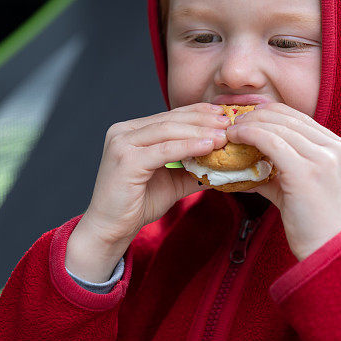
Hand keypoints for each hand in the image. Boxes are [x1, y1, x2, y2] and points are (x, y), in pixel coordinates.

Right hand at [83, 103, 230, 246]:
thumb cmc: (138, 204)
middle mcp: (123, 131)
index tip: (224, 114)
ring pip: (168, 131)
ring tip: (223, 135)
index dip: (198, 112)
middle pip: (170, 120)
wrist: (111, 228)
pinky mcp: (126, 160)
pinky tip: (208, 146)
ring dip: (200, 131)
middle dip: (203, 119)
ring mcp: (121, 144)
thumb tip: (225, 161)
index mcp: (131, 131)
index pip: (170, 116)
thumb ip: (193, 166)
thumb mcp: (172, 180)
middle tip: (229, 121)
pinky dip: (188, 146)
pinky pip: (164, 150)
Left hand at [226, 103, 340, 260]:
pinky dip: (249, 135)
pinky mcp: (307, 171)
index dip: (270, 112)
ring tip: (230, 131)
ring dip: (249, 124)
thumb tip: (245, 163)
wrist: (328, 253)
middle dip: (256, 115)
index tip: (247, 115)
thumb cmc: (313, 225)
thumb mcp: (301, 187)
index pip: (300, 118)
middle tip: (233, 120)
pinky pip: (271, 141)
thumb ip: (279, 170)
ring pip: (278, 127)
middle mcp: (337, 149)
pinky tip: (235, 138)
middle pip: (289, 118)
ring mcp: (325, 158)